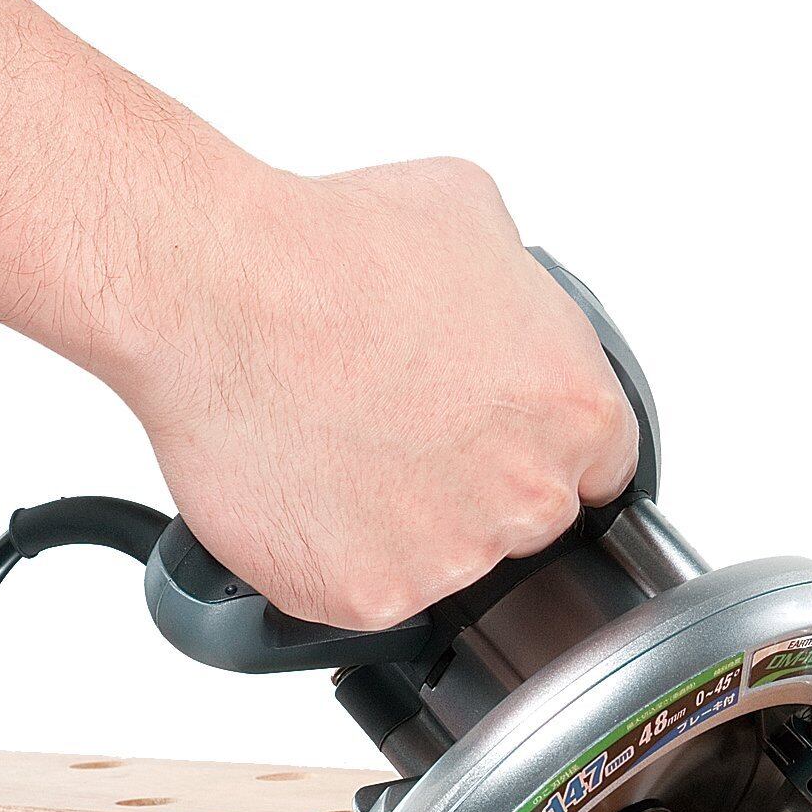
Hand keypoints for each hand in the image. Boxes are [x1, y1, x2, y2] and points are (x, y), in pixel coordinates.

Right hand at [117, 157, 639, 631]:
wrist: (213, 294)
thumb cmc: (327, 248)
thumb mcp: (469, 214)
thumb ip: (524, 294)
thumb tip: (509, 315)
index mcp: (575, 409)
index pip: (599, 467)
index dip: (537, 445)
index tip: (494, 437)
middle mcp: (526, 494)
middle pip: (527, 523)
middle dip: (474, 484)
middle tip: (400, 433)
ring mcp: (450, 557)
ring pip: (446, 563)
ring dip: (404, 525)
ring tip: (341, 450)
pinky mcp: (370, 598)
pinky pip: (368, 592)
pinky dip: (336, 556)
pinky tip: (306, 490)